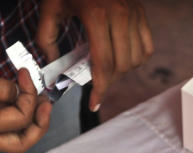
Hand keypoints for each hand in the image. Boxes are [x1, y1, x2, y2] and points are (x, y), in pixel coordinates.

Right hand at [0, 37, 51, 152]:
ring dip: (28, 119)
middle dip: (38, 126)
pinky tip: (17, 92)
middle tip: (45, 104)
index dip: (30, 99)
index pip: (19, 122)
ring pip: (11, 137)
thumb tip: (20, 93)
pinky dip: (13, 111)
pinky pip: (0, 123)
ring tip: (35, 95)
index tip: (26, 76)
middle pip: (19, 144)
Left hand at [37, 0, 153, 111]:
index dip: (100, 89)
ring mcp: (133, 12)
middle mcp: (120, 14)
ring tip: (106, 69)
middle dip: (108, 81)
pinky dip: (136, 59)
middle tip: (95, 85)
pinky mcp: (141, 12)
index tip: (94, 104)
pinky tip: (121, 59)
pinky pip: (146, 47)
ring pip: (136, 60)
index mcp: (96, 15)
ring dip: (122, 71)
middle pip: (121, 65)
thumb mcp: (50, 7)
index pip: (103, 63)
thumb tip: (53, 66)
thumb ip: (46, 39)